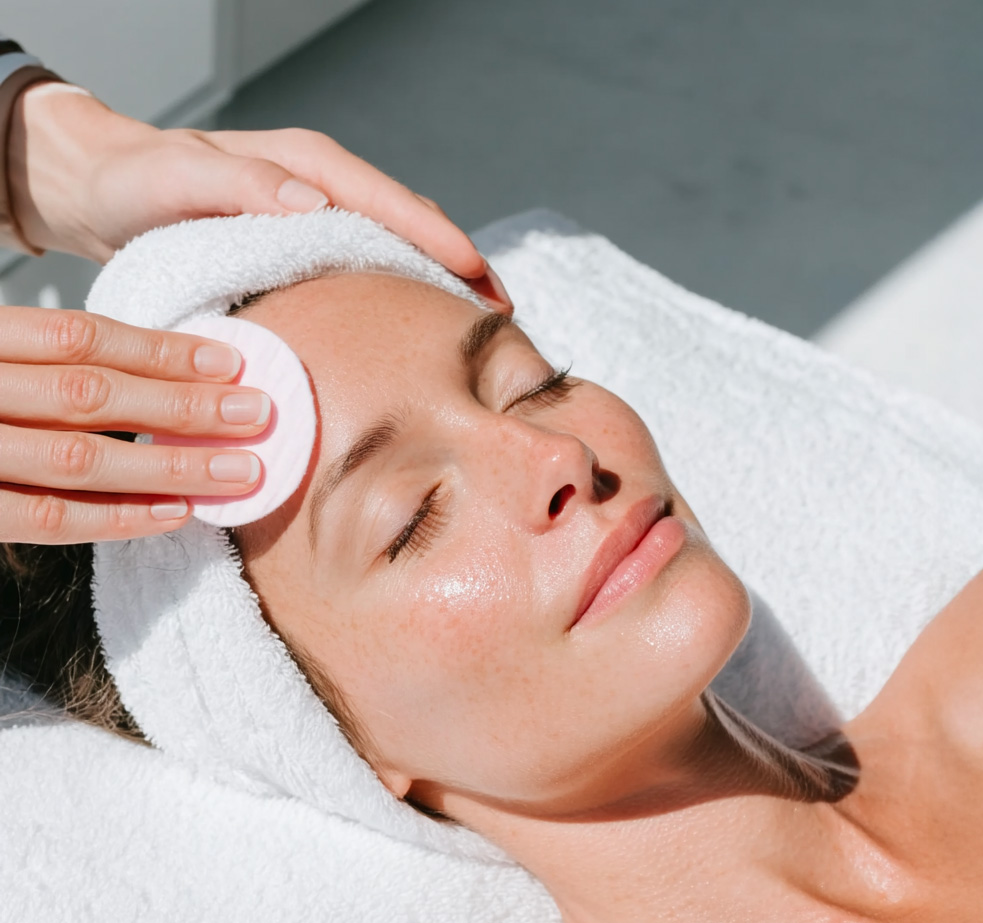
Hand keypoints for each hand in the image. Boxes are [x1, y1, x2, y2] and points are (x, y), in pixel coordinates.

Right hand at [0, 306, 280, 543]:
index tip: (229, 363)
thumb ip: (44, 365)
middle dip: (183, 406)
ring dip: (170, 466)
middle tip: (257, 415)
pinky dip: (117, 516)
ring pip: (80, 459)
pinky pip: (50, 517)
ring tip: (240, 471)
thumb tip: (157, 376)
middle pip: (91, 394)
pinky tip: (176, 511)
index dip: (159, 351)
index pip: (78, 338)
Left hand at [8, 84, 509, 307]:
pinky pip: (372, 264)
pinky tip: (420, 324)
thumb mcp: (178, 178)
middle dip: (462, 264)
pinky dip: (405, 289)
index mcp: (304, 166)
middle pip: (411, 222)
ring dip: (442, 282)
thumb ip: (240, 186)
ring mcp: (319, 215)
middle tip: (504, 315)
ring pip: (398, 244)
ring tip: (482, 324)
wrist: (106, 190)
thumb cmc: (137, 184)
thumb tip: (314, 203)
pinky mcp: (310, 245)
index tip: (480, 277)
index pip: (389, 202)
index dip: (439, 241)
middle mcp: (322, 186)